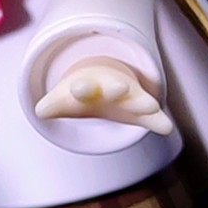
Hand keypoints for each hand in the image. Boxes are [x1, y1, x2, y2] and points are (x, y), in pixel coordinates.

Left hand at [35, 59, 172, 132]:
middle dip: (115, 87)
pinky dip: (159, 122)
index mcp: (87, 86)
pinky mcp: (142, 109)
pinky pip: (153, 116)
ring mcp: (129, 97)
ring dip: (143, 102)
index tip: (79, 89)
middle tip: (120, 87)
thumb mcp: (65, 99)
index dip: (81, 88)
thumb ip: (53, 105)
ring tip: (151, 106)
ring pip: (137, 98)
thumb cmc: (82, 94)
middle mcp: (110, 88)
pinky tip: (167, 128)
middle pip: (113, 87)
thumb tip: (41, 110)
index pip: (84, 87)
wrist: (104, 79)